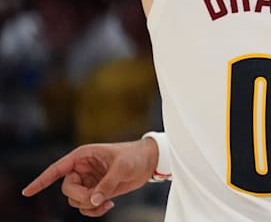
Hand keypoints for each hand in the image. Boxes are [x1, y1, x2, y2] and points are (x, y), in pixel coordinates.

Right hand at [22, 137, 158, 216]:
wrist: (149, 162)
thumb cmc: (135, 156)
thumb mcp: (122, 168)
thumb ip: (106, 184)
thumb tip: (92, 200)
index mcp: (83, 156)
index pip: (56, 169)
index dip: (41, 180)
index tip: (27, 192)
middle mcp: (82, 169)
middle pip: (67, 190)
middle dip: (79, 197)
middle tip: (96, 197)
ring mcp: (88, 181)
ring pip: (75, 200)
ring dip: (88, 205)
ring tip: (106, 203)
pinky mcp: (96, 191)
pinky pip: (86, 206)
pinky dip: (93, 210)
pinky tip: (108, 206)